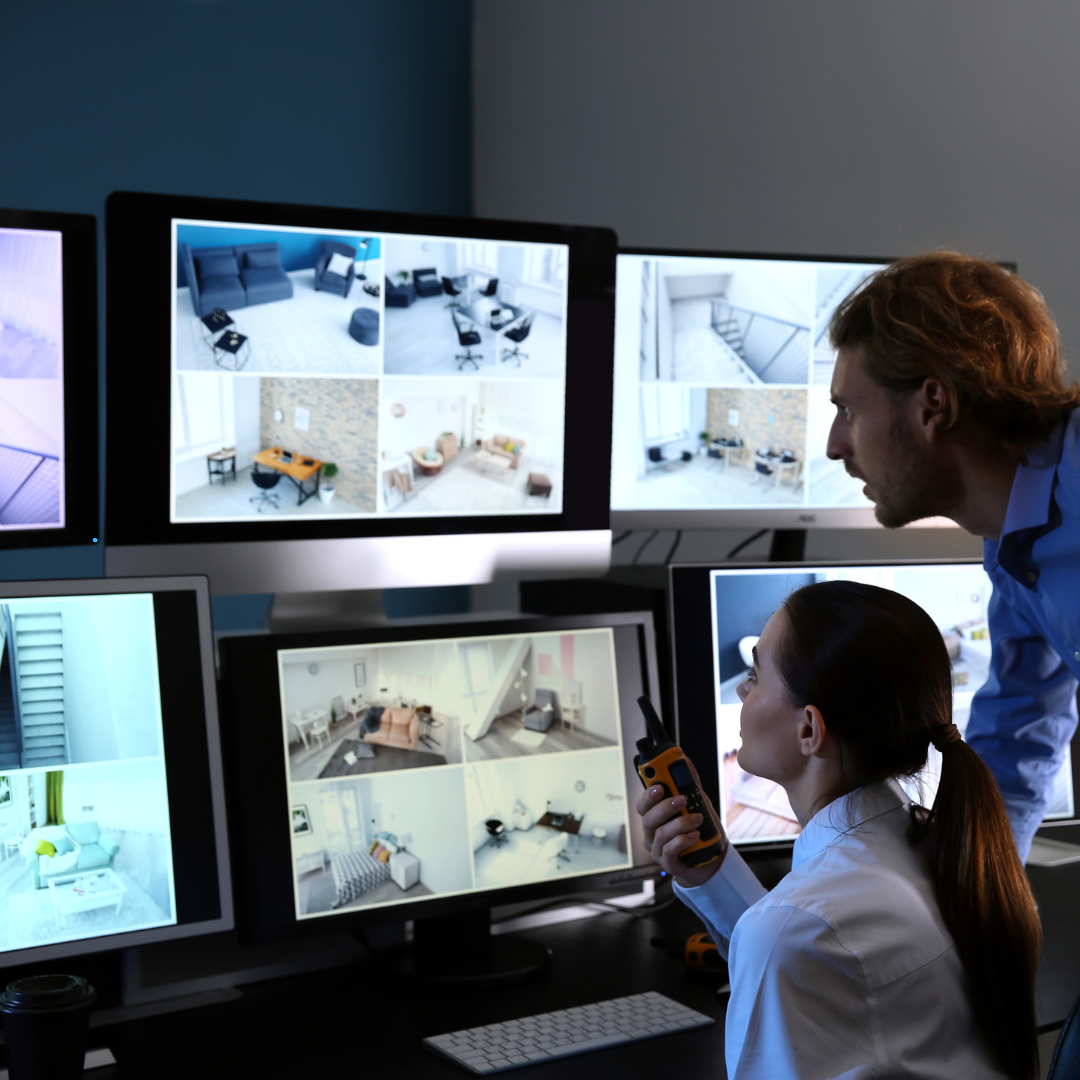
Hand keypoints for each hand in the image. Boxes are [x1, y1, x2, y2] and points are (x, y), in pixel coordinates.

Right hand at [636, 760, 725, 888]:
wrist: (712, 860)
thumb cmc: (700, 831)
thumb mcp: (698, 805)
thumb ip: (689, 785)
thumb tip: (685, 761)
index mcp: (654, 818)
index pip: (643, 805)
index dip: (648, 795)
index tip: (659, 786)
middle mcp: (651, 834)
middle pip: (648, 819)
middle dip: (665, 807)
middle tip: (682, 800)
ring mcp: (658, 850)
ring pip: (660, 834)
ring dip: (680, 824)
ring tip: (697, 819)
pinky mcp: (668, 864)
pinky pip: (670, 850)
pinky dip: (682, 840)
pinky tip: (694, 835)